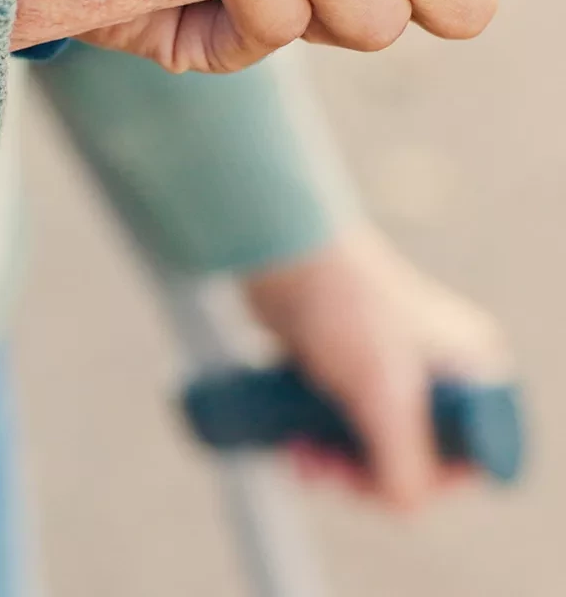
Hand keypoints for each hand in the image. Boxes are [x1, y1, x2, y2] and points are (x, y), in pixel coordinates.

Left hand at [244, 226, 511, 508]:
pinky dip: (317, 439)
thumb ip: (404, 463)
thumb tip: (402, 504)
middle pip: (414, 455)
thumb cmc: (343, 305)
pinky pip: (337, 420)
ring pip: (369, 442)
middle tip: (328, 470)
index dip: (430, 481)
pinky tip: (292, 444)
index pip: (473, 456)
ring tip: (302, 457)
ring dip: (336, 463)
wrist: (282, 250)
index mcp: (472, 368)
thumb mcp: (385, 395)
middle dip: (366, 474)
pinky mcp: (342, 362)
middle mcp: (438, 367)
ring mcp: (387, 365)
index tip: (380, 478)